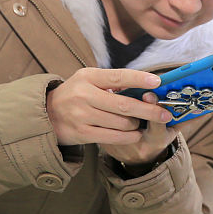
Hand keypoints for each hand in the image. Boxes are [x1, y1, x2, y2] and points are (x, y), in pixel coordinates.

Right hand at [45, 67, 177, 164]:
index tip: (157, 82)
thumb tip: (146, 85)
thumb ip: (113, 82)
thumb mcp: (89, 80)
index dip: (139, 79)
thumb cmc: (77, 94)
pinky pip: (113, 136)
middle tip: (165, 114)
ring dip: (136, 124)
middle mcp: (84, 95)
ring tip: (140, 123)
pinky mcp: (82, 133)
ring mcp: (82, 115)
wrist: (47, 113)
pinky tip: (135, 134)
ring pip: (121, 123)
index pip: (118, 76)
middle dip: (148, 110)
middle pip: (124, 105)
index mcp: (88, 77)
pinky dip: (129, 136)